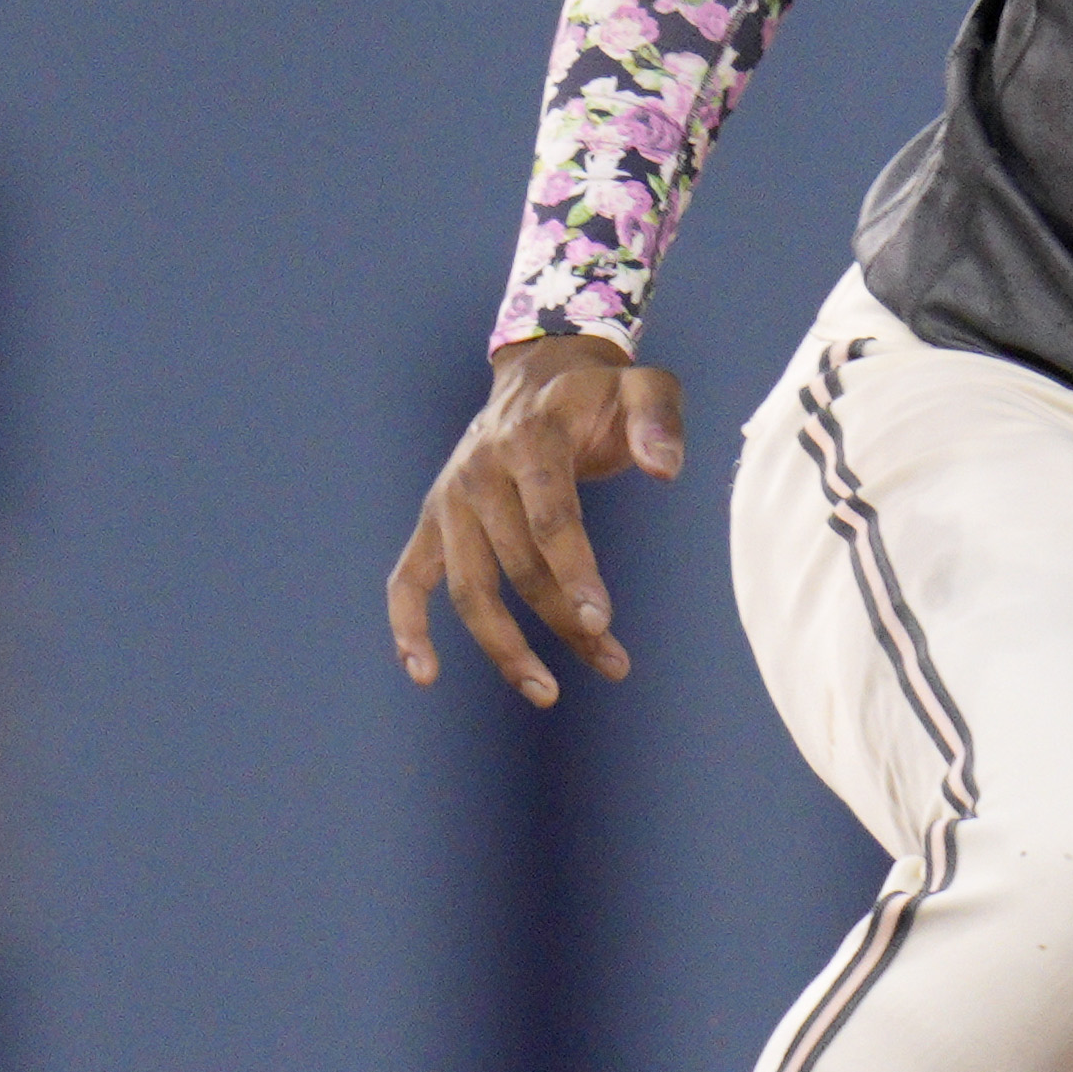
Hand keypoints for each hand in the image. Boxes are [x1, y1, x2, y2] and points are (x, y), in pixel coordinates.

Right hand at [388, 332, 686, 704]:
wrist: (537, 378)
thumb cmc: (601, 397)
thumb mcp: (644, 387)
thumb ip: (659, 420)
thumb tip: (666, 468)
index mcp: (531, 439)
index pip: (549, 515)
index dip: (573, 570)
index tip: (601, 620)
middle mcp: (479, 472)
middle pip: (517, 563)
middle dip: (563, 619)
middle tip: (614, 663)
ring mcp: (450, 501)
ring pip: (469, 587)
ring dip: (503, 645)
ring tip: (547, 693)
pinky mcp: (432, 524)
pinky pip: (408, 580)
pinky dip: (407, 626)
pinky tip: (424, 674)